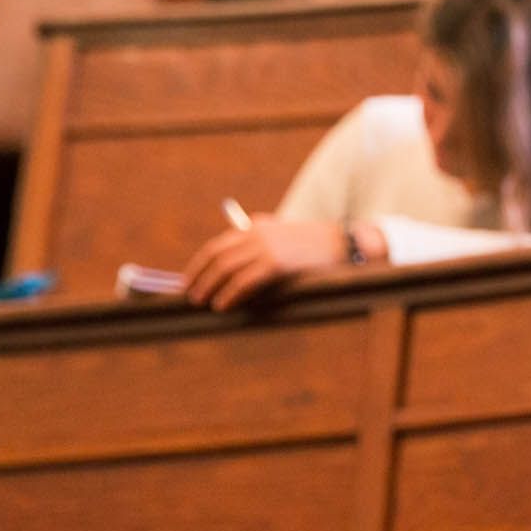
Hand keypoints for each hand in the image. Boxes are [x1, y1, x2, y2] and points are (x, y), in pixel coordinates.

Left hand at [181, 217, 378, 309]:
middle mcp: (257, 234)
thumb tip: (231, 266)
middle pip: (217, 257)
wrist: (342, 244)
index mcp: (256, 226)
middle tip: (189, 295)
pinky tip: (223, 305)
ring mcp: (266, 248)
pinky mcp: (276, 263)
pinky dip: (230, 294)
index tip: (188, 280)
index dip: (199, 264)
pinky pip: (244, 281)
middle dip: (199, 278)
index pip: (217, 245)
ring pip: (226, 269)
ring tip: (202, 302)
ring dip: (210, 287)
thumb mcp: (283, 236)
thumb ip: (259, 242)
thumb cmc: (313, 245)